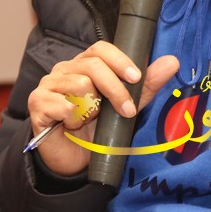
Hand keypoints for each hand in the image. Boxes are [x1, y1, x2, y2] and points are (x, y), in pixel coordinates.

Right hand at [26, 41, 179, 175]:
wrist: (74, 162)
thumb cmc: (99, 130)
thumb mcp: (127, 107)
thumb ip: (147, 86)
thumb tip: (173, 61)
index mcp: (85, 64)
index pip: (101, 49)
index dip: (120, 61)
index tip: (136, 78)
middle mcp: (65, 69)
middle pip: (92, 66)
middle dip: (115, 90)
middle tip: (127, 111)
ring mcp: (48, 84)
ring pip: (79, 85)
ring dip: (91, 110)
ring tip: (89, 121)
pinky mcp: (37, 103)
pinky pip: (61, 104)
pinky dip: (73, 119)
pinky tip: (70, 126)